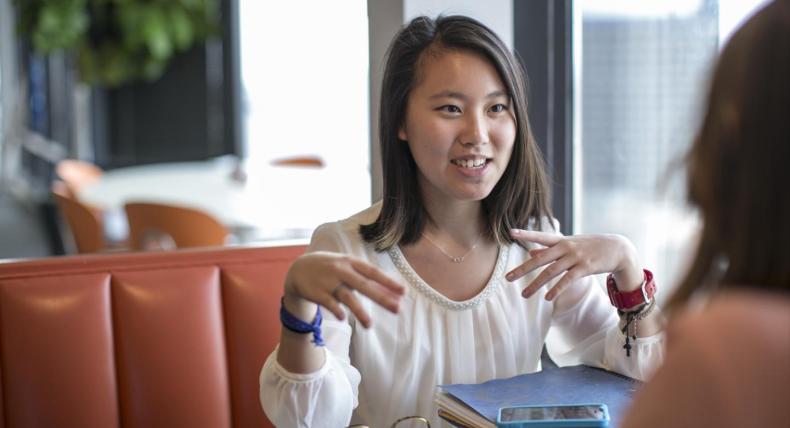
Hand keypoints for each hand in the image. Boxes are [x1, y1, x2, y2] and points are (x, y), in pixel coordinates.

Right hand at [284, 251, 405, 327]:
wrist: (299, 268)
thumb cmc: (332, 268)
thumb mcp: (347, 266)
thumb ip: (366, 277)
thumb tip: (392, 291)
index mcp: (351, 262)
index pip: (373, 272)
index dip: (388, 282)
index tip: (403, 292)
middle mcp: (341, 271)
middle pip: (364, 286)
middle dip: (382, 298)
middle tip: (397, 309)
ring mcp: (329, 282)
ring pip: (347, 297)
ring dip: (359, 311)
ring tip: (369, 326)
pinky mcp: (317, 292)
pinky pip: (329, 303)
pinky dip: (336, 310)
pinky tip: (343, 318)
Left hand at [505, 229, 642, 300]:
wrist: (618, 248)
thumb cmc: (591, 246)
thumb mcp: (571, 244)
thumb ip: (550, 249)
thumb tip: (531, 252)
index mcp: (561, 240)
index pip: (540, 236)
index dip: (526, 235)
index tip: (511, 232)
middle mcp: (566, 247)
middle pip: (540, 259)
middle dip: (522, 269)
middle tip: (507, 278)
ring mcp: (575, 257)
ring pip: (551, 272)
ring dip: (536, 284)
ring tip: (524, 295)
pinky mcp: (585, 268)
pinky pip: (567, 280)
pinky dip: (556, 289)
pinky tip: (547, 298)